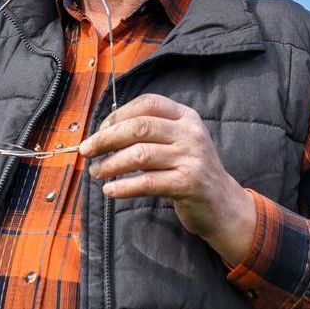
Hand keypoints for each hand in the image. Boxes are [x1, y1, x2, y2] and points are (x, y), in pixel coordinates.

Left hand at [79, 94, 255, 265]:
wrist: (223, 205)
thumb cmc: (190, 171)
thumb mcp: (178, 142)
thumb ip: (151, 132)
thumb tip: (103, 132)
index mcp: (186, 117)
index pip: (147, 103)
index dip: (118, 115)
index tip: (99, 130)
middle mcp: (190, 133)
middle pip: (139, 127)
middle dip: (106, 138)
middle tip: (86, 151)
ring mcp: (191, 158)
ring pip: (139, 155)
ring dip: (111, 164)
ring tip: (96, 172)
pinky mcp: (189, 184)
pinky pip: (147, 182)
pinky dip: (123, 186)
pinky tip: (110, 190)